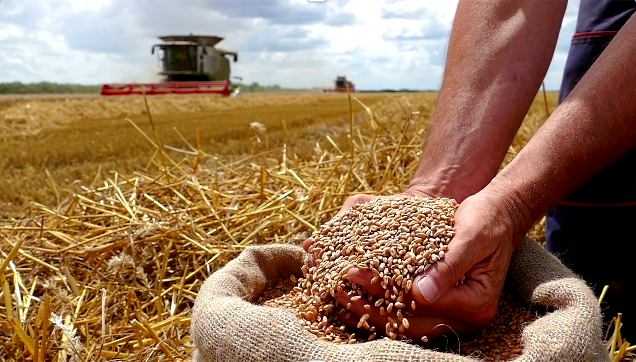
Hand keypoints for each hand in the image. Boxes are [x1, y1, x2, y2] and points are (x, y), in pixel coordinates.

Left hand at [314, 190, 526, 339]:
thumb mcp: (471, 237)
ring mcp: (452, 315)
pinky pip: (406, 313)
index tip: (353, 272)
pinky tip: (354, 296)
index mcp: (476, 303)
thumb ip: (447, 266)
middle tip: (337, 289)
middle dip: (370, 307)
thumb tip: (420, 294)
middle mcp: (465, 317)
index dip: (385, 290)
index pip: (421, 305)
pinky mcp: (440, 306)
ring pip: (404, 322)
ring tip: (338, 296)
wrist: (498, 215)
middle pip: (410, 321)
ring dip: (370, 311)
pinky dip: (380, 305)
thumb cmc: (486, 220)